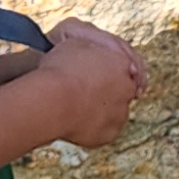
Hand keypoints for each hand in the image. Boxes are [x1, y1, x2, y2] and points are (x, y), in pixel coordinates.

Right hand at [34, 21, 145, 148]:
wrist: (51, 101)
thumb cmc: (58, 73)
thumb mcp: (74, 45)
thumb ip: (90, 50)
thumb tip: (89, 52)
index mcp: (121, 62)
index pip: (123, 67)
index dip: (108, 71)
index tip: (97, 76)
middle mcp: (127, 87)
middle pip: (122, 90)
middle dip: (109, 91)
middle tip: (86, 92)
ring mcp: (120, 112)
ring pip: (114, 111)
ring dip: (102, 109)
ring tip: (78, 107)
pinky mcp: (110, 133)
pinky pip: (104, 130)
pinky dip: (94, 127)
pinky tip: (77, 120)